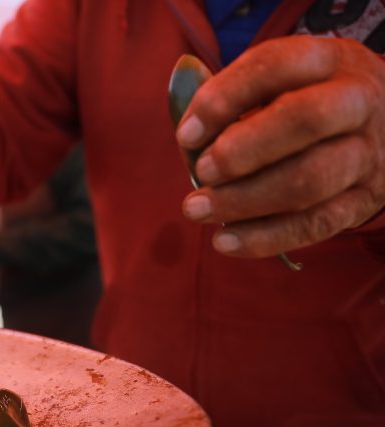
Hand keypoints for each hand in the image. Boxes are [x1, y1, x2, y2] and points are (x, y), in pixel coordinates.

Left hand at [176, 36, 384, 257]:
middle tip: (202, 171)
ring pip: (310, 179)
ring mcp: (366, 154)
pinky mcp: (363, 201)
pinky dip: (264, 237)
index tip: (186, 133)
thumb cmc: (307, 104)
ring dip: (244, 200)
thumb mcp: (281, 83)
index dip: (225, 98)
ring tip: (197, 209)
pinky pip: (316, 224)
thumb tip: (189, 135)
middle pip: (305, 119)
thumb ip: (233, 101)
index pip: (275, 66)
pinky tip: (224, 240)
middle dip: (243, 149)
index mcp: (328, 61)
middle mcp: (356, 102)